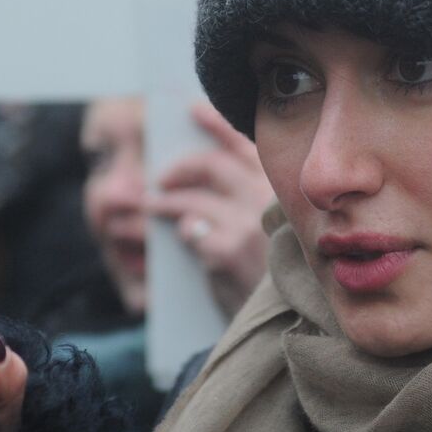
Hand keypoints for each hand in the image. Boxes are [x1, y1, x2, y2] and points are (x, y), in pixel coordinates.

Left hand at [146, 102, 275, 315]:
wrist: (283, 321)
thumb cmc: (273, 272)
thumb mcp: (270, 228)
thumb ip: (244, 198)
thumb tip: (196, 172)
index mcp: (280, 187)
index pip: (245, 144)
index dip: (216, 123)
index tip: (190, 110)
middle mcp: (268, 199)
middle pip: (211, 165)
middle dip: (178, 168)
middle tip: (160, 178)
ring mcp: (247, 223)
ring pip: (190, 199)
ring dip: (161, 201)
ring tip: (147, 204)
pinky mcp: (226, 249)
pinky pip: (188, 229)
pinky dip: (175, 231)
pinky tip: (173, 237)